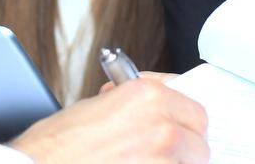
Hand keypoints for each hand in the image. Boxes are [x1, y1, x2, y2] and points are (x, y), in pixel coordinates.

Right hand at [11, 74, 208, 162]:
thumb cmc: (55, 147)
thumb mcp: (97, 107)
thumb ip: (135, 103)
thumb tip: (157, 108)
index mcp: (147, 96)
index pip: (195, 111)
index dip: (183, 122)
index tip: (178, 128)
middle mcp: (161, 126)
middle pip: (199, 142)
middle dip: (182, 149)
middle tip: (158, 154)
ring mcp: (161, 160)